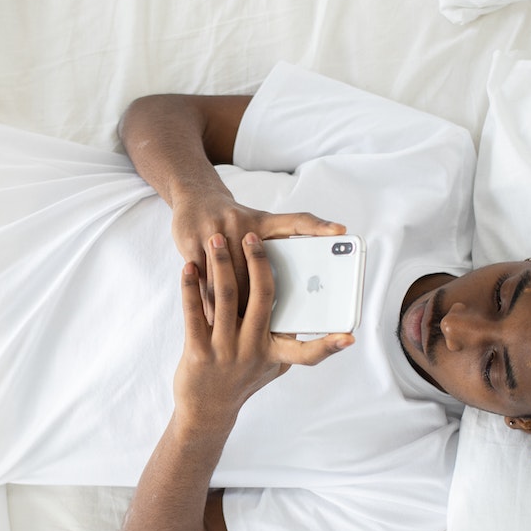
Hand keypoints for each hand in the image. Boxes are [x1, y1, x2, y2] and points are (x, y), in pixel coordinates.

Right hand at [170, 191, 344, 319]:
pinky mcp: (190, 240)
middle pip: (256, 269)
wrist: (196, 196)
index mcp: (266, 220)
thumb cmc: (235, 221)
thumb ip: (282, 249)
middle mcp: (242, 222)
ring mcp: (215, 230)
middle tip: (270, 329)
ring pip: (227, 281)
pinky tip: (212, 322)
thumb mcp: (260, 228)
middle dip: (261, 301)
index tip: (341, 232)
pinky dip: (207, 302)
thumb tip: (300, 292)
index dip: (320, 224)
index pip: (298, 220)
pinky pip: (203, 281)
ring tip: (237, 334)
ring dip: (231, 309)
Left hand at [173, 232, 352, 428]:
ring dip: (222, 264)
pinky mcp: (196, 352)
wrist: (206, 411)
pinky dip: (190, 286)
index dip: (329, 345)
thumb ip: (286, 339)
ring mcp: (223, 352)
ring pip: (225, 297)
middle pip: (262, 298)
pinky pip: (193, 311)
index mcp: (274, 354)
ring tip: (217, 239)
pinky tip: (189, 267)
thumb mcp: (271, 365)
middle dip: (258, 262)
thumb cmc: (244, 380)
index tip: (349, 335)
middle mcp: (252, 352)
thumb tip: (303, 308)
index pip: (308, 352)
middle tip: (253, 237)